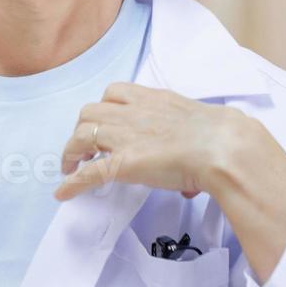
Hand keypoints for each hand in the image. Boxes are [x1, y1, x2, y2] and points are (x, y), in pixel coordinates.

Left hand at [53, 83, 245, 201]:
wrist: (222, 147)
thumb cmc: (221, 135)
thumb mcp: (199, 121)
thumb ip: (189, 139)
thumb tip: (192, 179)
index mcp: (151, 98)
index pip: (114, 92)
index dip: (104, 108)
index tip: (104, 122)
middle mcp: (132, 112)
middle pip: (90, 111)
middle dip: (83, 128)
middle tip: (86, 147)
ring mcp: (124, 137)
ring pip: (81, 135)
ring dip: (71, 150)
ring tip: (71, 166)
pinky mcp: (123, 163)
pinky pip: (88, 172)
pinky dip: (72, 183)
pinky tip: (63, 193)